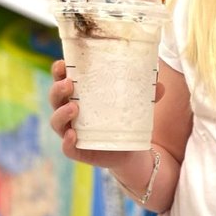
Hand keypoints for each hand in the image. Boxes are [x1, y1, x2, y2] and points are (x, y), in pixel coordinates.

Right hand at [48, 58, 163, 167]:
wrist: (131, 151)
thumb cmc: (126, 120)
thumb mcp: (136, 105)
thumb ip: (147, 95)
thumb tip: (160, 84)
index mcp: (79, 96)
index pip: (62, 80)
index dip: (59, 72)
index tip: (63, 64)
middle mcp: (70, 113)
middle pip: (55, 99)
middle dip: (57, 90)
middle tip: (69, 84)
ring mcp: (72, 132)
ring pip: (57, 122)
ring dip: (61, 113)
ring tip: (74, 108)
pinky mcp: (78, 151)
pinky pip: (67, 148)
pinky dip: (67, 142)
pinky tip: (73, 135)